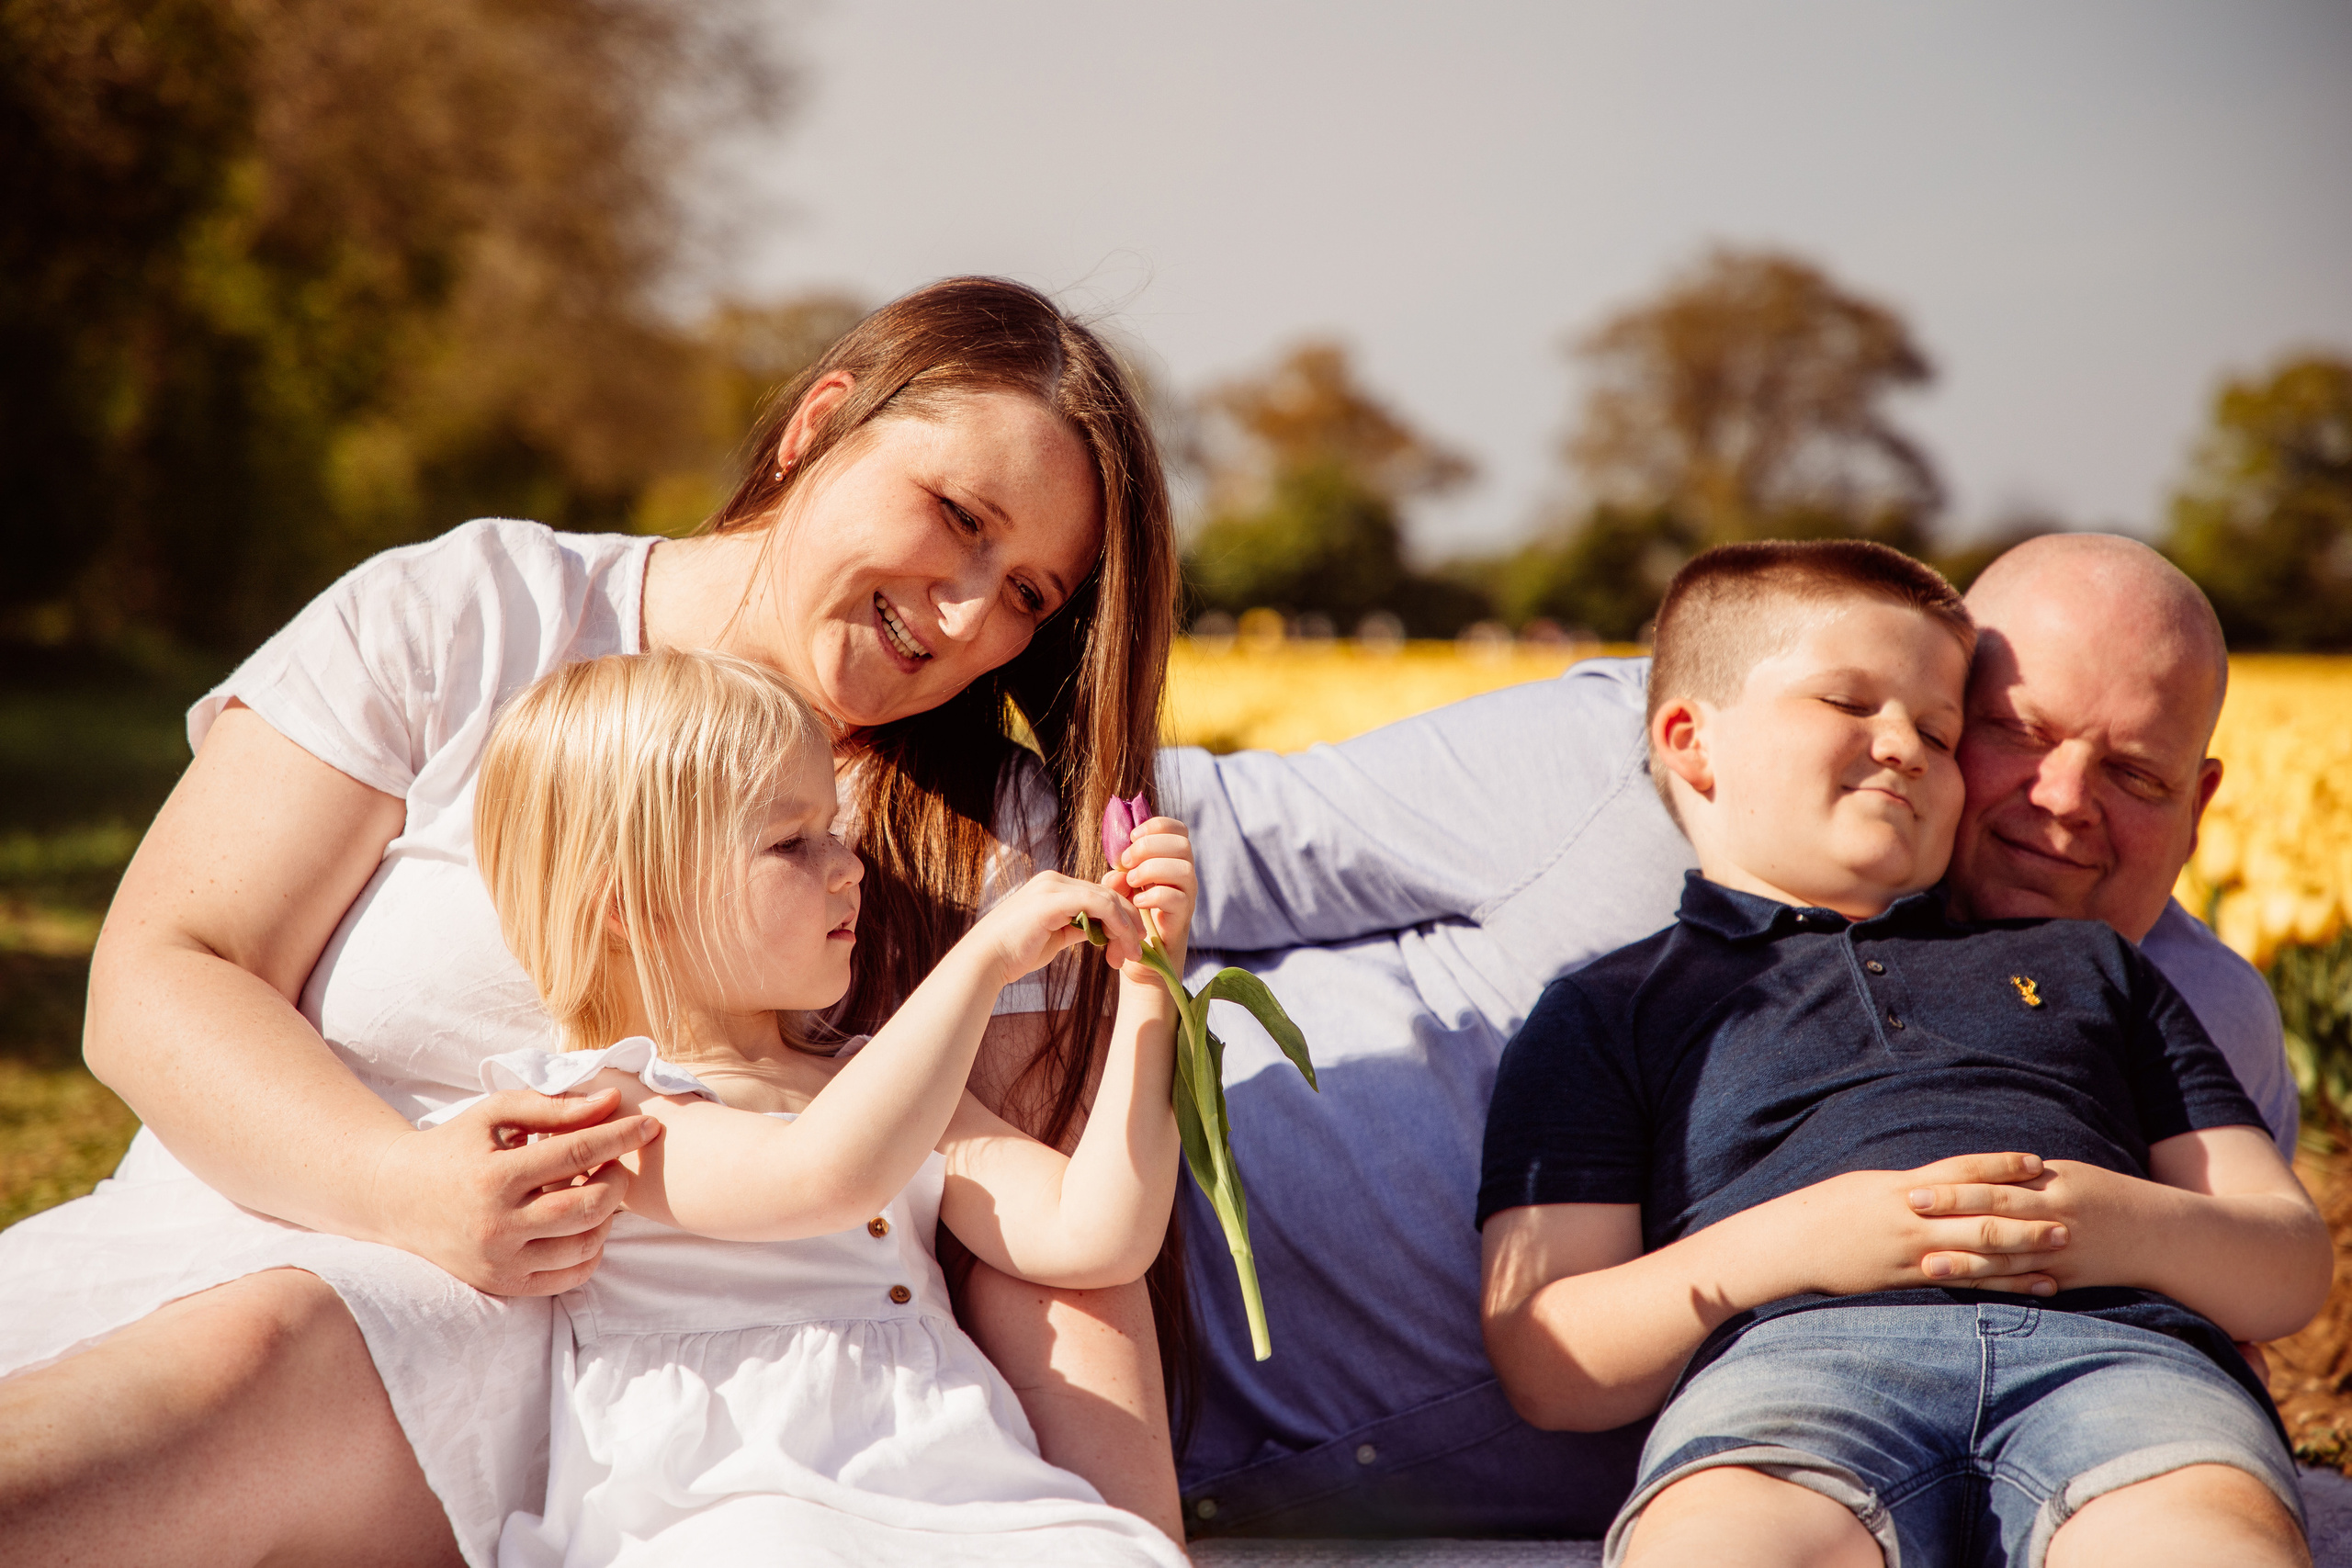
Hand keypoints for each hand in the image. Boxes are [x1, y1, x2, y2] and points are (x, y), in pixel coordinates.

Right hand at [368, 1087, 660, 1294]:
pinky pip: (570, 1276)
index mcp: (493, 1177)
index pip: (576, 1154)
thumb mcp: (494, 1114)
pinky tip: (585, 1223)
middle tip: (618, 1164)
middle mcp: (497, 1226)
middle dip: (618, 1182)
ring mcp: (500, 1262)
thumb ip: (552, 1106)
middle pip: (587, 1207)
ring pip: (584, 1245)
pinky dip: (592, 1250)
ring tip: (598, 1191)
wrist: (397, 1199)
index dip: (620, 1137)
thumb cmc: (454, 1147)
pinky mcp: (505, 1285)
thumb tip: (611, 1101)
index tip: (649, 1126)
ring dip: (607, 1216)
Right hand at [970, 870, 1147, 984]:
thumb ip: (1077, 928)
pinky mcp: (1054, 899)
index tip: (1130, 945)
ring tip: (1134, 953)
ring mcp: (1053, 887)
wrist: (986, 961)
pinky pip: (1097, 904)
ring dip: (1126, 926)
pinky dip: (1116, 923)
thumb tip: (1100, 931)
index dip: (1120, 918)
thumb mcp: (1055, 938)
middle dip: (1128, 922)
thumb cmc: (1014, 954)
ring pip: (1106, 898)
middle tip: (1138, 950)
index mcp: (1053, 887)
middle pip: (1106, 893)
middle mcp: (1054, 880)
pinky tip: (1123, 943)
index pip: (1098, 894)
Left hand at [1107, 815, 1195, 970]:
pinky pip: (1177, 899)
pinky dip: (1153, 895)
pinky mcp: (1182, 918)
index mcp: (1170, 861)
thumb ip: (1118, 874)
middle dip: (1149, 846)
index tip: (1131, 838)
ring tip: (1131, 882)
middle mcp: (1183, 876)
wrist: (1137, 958)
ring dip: (1152, 869)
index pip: (1177, 829)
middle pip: (1182, 844)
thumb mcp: (1118, 890)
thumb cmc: (1128, 918)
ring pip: (1184, 869)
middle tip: (1127, 862)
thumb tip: (1118, 869)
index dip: (1156, 826)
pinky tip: (1137, 902)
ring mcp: (1186, 897)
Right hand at [1746, 1152, 2068, 1299]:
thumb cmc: (1824, 1211)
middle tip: (2067, 1215)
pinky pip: (1964, 1281)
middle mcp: (1912, 1217)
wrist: (1789, 1244)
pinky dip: (2002, 1284)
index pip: (1961, 1171)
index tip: (2036, 1164)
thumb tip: (1943, 1185)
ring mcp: (1911, 1250)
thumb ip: (1909, 1189)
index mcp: (1903, 1187)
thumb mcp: (1867, 1188)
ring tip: (2061, 1248)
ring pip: (1979, 1250)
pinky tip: (2031, 1287)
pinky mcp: (1907, 1278)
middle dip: (2026, 1214)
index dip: (2001, 1166)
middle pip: (1980, 1213)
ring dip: (2023, 1250)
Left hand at [1904, 1155, 2141, 1291]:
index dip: (1953, 1188)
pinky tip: (1967, 1291)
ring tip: (1928, 1265)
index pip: (1992, 1185)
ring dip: (1964, 1263)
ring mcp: (2060, 1253)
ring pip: (2005, 1259)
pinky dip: (1996, 1288)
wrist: (2159, 1235)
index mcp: (2051, 1186)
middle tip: (1908, 1214)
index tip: (1915, 1189)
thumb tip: (1973, 1175)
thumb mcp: (2067, 1176)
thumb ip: (2022, 1180)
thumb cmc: (2104, 1196)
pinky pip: (2025, 1285)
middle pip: (1993, 1216)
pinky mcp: (2066, 1280)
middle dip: (1950, 1215)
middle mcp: (2054, 1218)